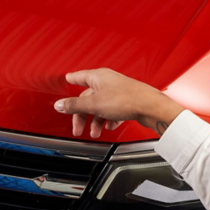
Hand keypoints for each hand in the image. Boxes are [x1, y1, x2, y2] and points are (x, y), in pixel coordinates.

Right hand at [53, 68, 183, 137]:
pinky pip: (112, 111)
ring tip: (95, 132)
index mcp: (98, 77)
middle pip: (88, 97)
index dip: (71, 79)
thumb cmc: (126, 99)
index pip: (79, 77)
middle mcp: (107, 82)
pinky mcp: (126, 101)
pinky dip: (108, 120)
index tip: (66, 79)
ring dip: (95, 121)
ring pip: (100, 106)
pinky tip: (109, 127)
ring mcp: (117, 92)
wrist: (150, 107)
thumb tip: (59, 105)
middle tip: (78, 128)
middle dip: (82, 114)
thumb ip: (75, 105)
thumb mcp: (94, 104)